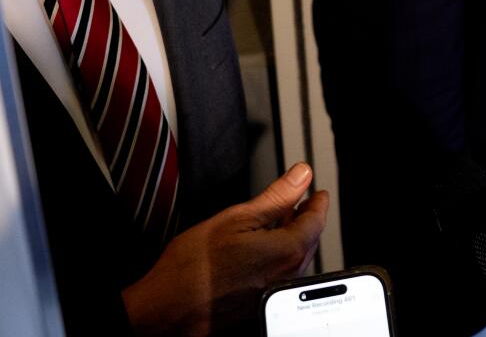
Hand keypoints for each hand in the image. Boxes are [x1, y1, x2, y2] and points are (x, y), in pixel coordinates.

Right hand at [122, 162, 329, 334]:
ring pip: (294, 259)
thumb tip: (301, 175)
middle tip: (303, 203)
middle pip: (308, 241)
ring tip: (283, 221)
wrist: (166, 309)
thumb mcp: (236, 218)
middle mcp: (286, 276)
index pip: (316, 220)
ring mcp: (272, 293)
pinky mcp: (258, 304)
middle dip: (307, 220)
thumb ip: (275, 197)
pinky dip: (278, 256)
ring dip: (293, 237)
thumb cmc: (193, 268)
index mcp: (287, 252)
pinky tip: (261, 249)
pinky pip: (278, 274)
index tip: (319, 193)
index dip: (318, 202)